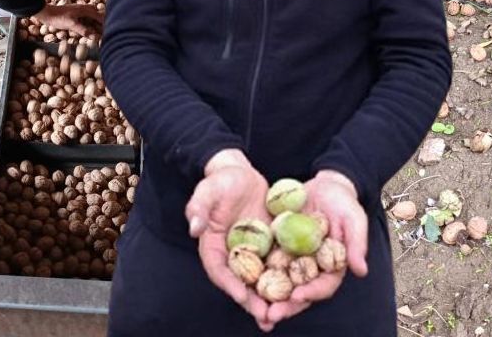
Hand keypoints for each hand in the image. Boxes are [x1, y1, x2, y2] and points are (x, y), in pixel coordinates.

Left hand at [33, 3, 102, 35]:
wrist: (46, 13)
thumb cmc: (59, 18)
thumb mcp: (72, 25)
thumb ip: (84, 30)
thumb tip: (95, 38)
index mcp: (86, 10)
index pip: (100, 17)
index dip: (106, 25)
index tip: (110, 33)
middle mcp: (85, 9)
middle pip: (98, 17)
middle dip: (102, 26)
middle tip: (106, 35)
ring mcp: (80, 11)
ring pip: (92, 19)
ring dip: (96, 26)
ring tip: (99, 35)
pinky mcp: (76, 14)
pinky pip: (87, 20)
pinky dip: (90, 26)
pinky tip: (89, 31)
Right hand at [185, 149, 275, 331]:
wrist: (241, 175)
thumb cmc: (221, 181)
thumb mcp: (208, 190)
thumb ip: (199, 208)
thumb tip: (194, 228)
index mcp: (212, 246)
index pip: (218, 269)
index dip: (229, 284)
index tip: (242, 296)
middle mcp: (231, 256)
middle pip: (240, 283)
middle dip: (252, 302)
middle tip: (266, 317)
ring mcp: (251, 254)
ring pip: (259, 282)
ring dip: (268, 300)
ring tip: (279, 316)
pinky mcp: (268, 249)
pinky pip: (275, 268)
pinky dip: (283, 283)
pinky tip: (296, 295)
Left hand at [264, 170, 368, 324]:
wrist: (323, 185)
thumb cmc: (343, 202)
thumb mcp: (353, 218)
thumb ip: (356, 244)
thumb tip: (361, 270)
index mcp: (331, 267)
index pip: (323, 286)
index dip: (312, 293)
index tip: (297, 296)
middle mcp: (311, 269)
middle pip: (298, 293)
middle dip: (285, 306)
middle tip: (270, 315)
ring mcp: (293, 261)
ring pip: (280, 284)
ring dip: (267, 299)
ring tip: (254, 308)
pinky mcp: (277, 250)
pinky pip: (265, 265)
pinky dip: (254, 276)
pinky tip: (241, 283)